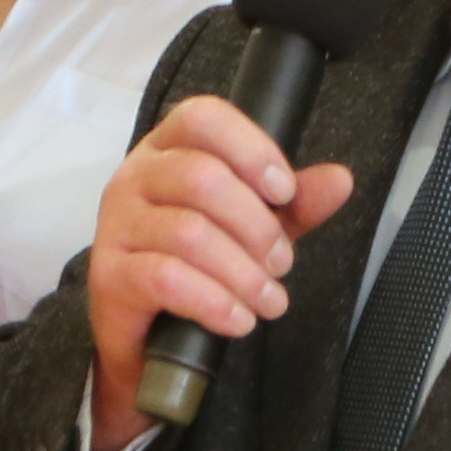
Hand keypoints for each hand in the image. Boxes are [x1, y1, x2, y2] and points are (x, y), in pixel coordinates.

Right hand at [86, 95, 359, 449]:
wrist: (147, 333)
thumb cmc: (199, 264)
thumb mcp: (254, 228)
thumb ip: (294, 204)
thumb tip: (340, 179)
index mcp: (169, 148)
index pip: (203, 118)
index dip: (251, 149)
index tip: (285, 192)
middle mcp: (136, 176)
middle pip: (201, 178)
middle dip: (257, 226)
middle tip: (282, 263)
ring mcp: (117, 223)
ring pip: (188, 233)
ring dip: (243, 273)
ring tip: (269, 300)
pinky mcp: (110, 273)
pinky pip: (166, 277)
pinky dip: (214, 301)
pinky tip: (239, 319)